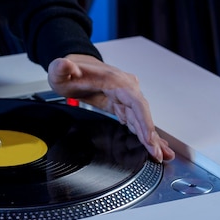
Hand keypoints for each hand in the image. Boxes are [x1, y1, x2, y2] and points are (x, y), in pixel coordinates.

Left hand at [47, 54, 174, 162]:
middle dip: (150, 135)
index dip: (144, 121)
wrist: (72, 68)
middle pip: (142, 112)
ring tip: (160, 155)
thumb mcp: (59, 71)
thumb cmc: (68, 71)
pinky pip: (135, 118)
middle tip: (157, 155)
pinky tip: (150, 144)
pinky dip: (142, 132)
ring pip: (141, 117)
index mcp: (114, 80)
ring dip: (150, 136)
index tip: (149, 138)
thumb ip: (61, 68)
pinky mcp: (121, 103)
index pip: (135, 102)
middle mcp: (124, 86)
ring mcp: (124, 95)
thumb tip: (63, 65)